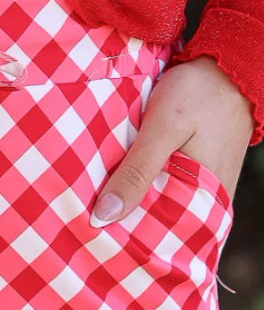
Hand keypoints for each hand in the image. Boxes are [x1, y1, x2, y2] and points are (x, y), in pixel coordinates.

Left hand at [90, 55, 254, 226]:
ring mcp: (202, 188)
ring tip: (91, 211)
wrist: (228, 66)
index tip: (88, 243)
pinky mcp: (196, 172)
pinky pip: (166, 188)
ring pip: (160, 207)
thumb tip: (103, 216)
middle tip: (81, 229)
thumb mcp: (163, 127)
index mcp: (204, 201)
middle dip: (124, 228)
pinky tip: (115, 185)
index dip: (125, 242)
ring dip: (131, 207)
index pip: (159, 238)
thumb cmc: (199, 94)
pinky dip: (143, 188)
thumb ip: (137, 171)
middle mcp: (207, 202)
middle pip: (158, 226)